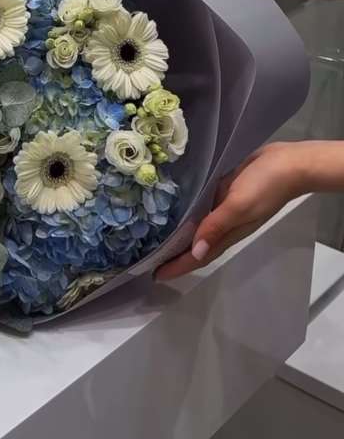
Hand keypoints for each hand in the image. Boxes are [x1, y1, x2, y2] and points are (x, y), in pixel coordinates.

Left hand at [154, 142, 309, 280]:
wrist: (289, 163)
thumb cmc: (265, 186)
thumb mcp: (239, 206)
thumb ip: (216, 226)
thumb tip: (196, 252)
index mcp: (227, 233)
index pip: (198, 257)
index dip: (177, 267)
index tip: (155, 275)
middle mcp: (223, 226)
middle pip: (194, 246)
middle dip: (174, 256)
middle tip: (149, 260)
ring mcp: (223, 210)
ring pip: (196, 229)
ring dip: (179, 236)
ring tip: (154, 238)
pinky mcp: (222, 195)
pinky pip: (201, 210)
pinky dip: (187, 215)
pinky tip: (173, 210)